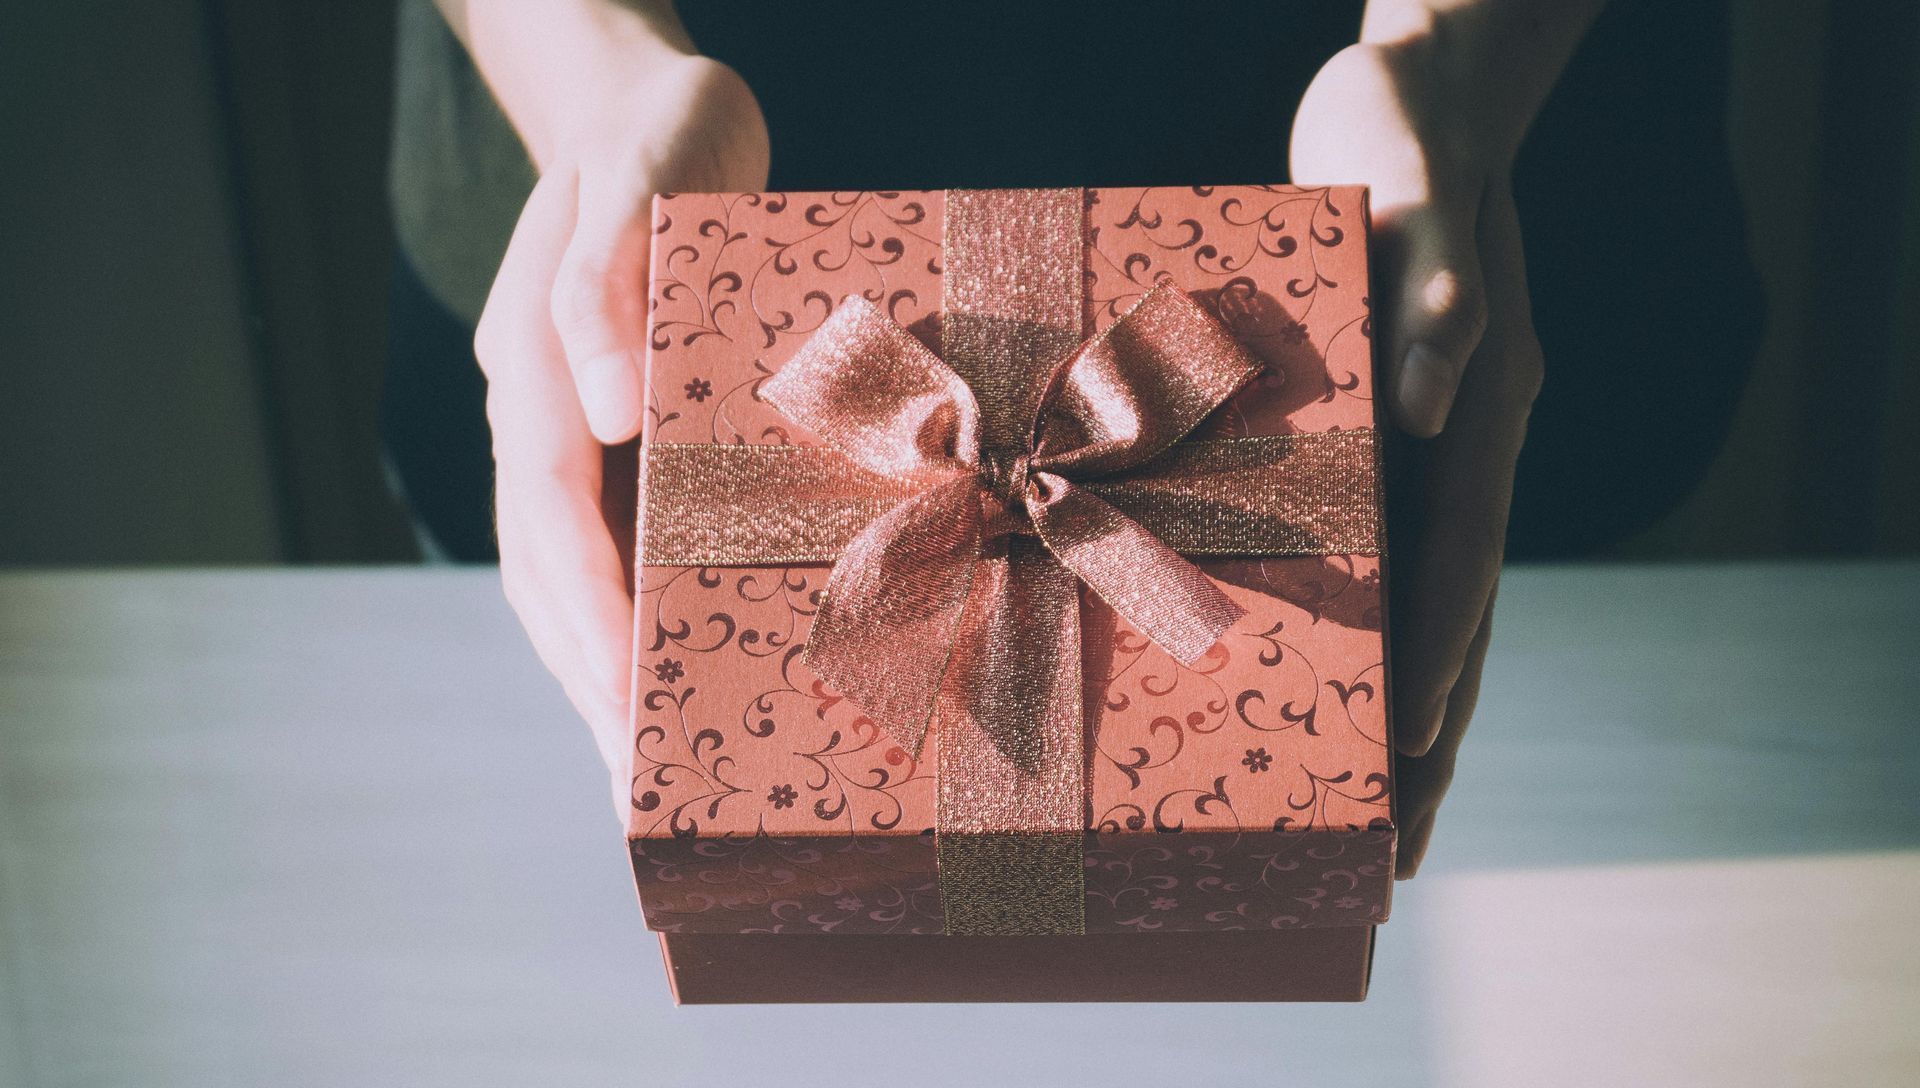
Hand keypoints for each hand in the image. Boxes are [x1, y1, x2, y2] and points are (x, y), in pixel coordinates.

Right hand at [474, 55, 768, 818]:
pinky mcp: (624, 432)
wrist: (655, 113)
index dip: (587, 615)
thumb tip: (611, 407)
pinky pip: (620, 538)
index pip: (551, 514)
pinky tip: (678, 665)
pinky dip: (639, 611)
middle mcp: (547, 412)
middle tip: (637, 787)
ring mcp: (577, 429)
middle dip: (588, 680)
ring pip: (574, 570)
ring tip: (645, 766)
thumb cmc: (660, 140)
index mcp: (536, 367)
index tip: (622, 703)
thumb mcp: (642, 179)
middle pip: (547, 570)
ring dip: (603, 669)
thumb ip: (607, 281)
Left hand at [1291, 41, 1545, 876]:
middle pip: (1454, 617)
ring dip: (1399, 719)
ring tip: (1370, 826)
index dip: (1442, 662)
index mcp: (1478, 407)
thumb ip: (1438, 281)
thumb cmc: (1404, 127)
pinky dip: (1358, 640)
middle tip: (1397, 859)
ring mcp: (1427, 453)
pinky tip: (1320, 695)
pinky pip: (1374, 556)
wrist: (1410, 101)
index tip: (1417, 763)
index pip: (1466, 560)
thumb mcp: (1412, 180)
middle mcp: (1462, 448)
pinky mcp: (1379, 440)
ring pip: (1419, 607)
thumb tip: (1444, 400)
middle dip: (1427, 741)